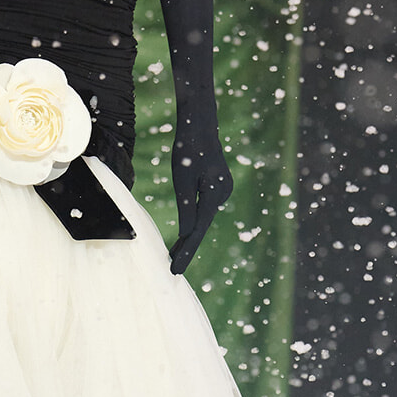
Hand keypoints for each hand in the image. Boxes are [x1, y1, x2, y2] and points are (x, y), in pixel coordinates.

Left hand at [169, 144, 231, 275]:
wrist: (200, 126)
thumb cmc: (189, 150)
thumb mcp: (183, 179)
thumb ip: (186, 207)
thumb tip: (187, 233)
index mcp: (215, 195)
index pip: (198, 231)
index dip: (186, 251)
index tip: (175, 270)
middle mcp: (223, 195)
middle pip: (202, 227)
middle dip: (187, 248)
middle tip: (173, 269)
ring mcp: (223, 191)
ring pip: (203, 219)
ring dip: (190, 236)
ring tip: (174, 256)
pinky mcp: (218, 187)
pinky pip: (204, 209)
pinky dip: (194, 222)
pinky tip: (185, 233)